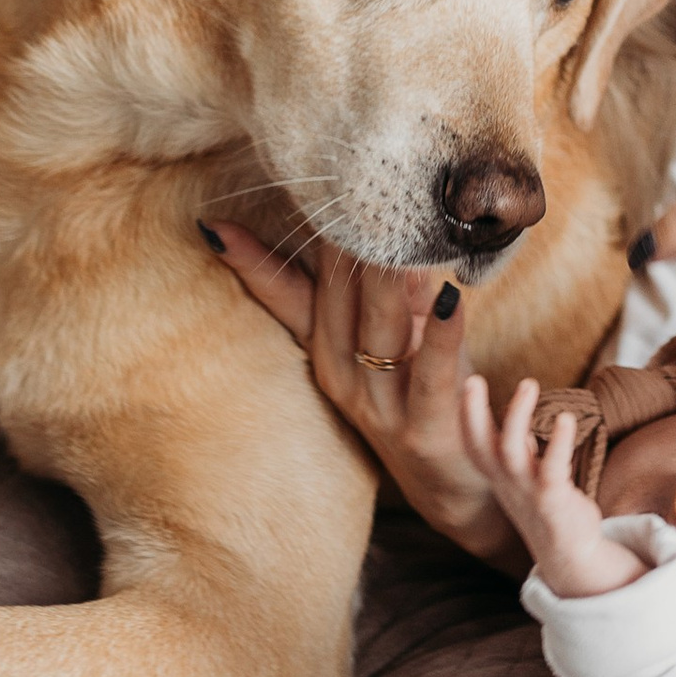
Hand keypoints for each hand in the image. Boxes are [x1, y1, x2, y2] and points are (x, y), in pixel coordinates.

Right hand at [204, 222, 513, 562]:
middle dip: (341, 247)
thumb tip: (349, 220)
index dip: (254, 261)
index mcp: (325, 351)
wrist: (459, 484)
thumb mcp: (390, 334)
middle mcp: (341, 377)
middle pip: (336, 300)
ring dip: (384, 278)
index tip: (216, 223)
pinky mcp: (424, 430)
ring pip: (376, 329)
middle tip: (349, 191)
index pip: (284, 295)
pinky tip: (455, 296)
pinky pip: (431, 373)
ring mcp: (379, 407)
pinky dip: (444, 334)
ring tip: (393, 232)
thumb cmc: (426, 393)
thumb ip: (371, 285)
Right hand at [460, 377, 641, 597]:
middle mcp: (507, 482)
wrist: (570, 554)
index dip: (466, 413)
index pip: (473, 443)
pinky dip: (557, 443)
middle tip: (472, 379)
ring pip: (511, 451)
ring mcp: (527, 492)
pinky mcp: (553, 502)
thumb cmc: (547, 505)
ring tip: (528, 384)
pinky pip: (552, 470)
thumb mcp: (525, 474)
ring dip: (517, 416)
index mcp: (498, 475)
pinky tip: (566, 420)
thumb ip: (519, 444)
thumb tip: (517, 409)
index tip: (467, 380)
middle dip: (473, 411)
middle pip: (481, 445)